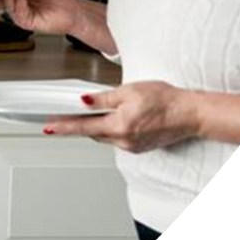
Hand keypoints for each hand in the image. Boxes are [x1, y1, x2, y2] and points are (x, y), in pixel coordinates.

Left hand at [42, 81, 200, 152]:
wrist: (191, 113)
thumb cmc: (166, 99)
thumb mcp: (131, 91)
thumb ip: (104, 98)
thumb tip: (84, 102)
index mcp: (120, 126)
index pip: (84, 127)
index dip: (64, 127)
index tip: (49, 128)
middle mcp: (124, 141)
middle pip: (93, 133)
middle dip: (81, 124)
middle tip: (67, 114)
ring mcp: (132, 146)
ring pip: (105, 136)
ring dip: (98, 126)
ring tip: (96, 112)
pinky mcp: (139, 147)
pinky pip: (117, 139)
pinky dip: (112, 129)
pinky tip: (116, 119)